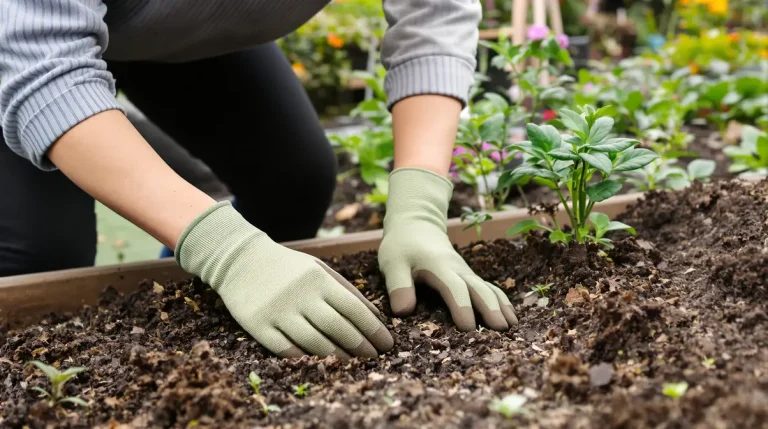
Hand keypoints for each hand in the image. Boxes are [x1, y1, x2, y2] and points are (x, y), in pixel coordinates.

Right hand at [176, 202, 393, 358]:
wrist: (240, 260)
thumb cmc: (287, 266)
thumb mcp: (318, 268)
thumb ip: (345, 290)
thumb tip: (374, 317)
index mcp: (318, 279)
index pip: (352, 308)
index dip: (373, 329)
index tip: (387, 343)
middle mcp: (299, 295)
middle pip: (336, 328)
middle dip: (360, 346)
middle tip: (375, 358)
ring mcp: (278, 311)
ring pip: (313, 342)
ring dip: (337, 357)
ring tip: (353, 364)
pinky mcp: (258, 325)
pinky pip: (285, 349)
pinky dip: (305, 359)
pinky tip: (320, 365)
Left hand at [378, 168, 517, 330]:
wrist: (417, 226)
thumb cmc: (403, 247)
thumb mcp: (393, 263)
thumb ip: (398, 285)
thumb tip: (403, 312)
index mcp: (439, 267)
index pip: (453, 287)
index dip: (461, 306)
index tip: (467, 327)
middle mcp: (458, 270)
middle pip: (479, 289)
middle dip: (490, 308)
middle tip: (501, 330)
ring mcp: (466, 274)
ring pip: (488, 289)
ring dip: (500, 306)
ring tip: (511, 327)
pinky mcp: (469, 277)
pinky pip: (489, 289)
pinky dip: (501, 301)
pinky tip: (510, 317)